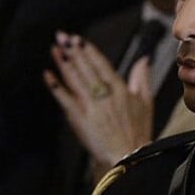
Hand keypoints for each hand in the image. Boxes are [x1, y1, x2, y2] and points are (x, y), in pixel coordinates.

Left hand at [44, 32, 153, 178]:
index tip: (79, 39)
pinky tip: (48, 74)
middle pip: (86, 68)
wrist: (129, 158)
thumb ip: (143, 78)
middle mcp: (104, 95)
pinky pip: (65, 99)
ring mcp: (91, 107)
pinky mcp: (79, 119)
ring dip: (64, 63)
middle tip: (62, 36)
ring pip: (75, 79)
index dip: (89, 51)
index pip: (101, 64)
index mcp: (120, 90)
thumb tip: (143, 60)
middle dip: (73, 51)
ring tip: (55, 49)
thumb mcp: (146, 103)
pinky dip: (55, 86)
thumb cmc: (138, 133)